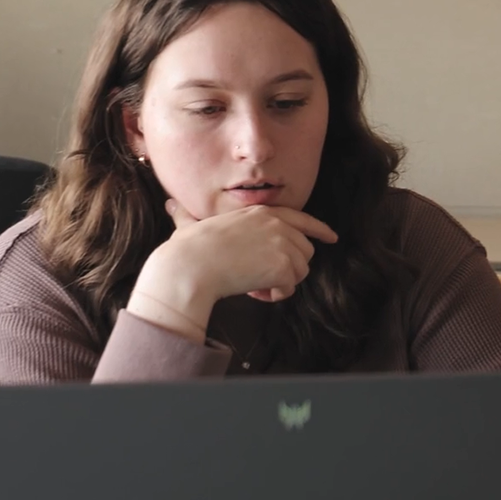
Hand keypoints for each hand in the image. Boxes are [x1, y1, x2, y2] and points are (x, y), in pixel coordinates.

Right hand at [127, 201, 337, 339]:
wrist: (189, 268)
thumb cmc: (186, 250)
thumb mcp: (190, 225)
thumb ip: (186, 216)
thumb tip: (169, 205)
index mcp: (260, 212)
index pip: (301, 219)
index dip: (319, 230)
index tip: (331, 238)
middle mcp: (277, 224)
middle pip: (304, 251)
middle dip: (287, 268)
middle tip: (258, 278)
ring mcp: (282, 243)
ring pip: (300, 270)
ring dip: (280, 282)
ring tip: (254, 285)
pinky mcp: (283, 265)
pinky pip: (290, 287)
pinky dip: (275, 294)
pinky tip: (256, 292)